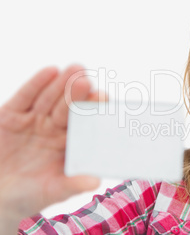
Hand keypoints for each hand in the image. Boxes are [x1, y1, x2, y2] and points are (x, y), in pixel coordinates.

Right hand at [0, 65, 103, 221]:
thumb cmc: (27, 195)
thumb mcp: (50, 192)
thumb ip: (71, 185)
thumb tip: (95, 181)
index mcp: (69, 143)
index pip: (84, 123)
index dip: (92, 109)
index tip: (102, 97)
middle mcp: (54, 129)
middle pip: (68, 106)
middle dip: (78, 92)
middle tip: (88, 78)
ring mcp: (33, 120)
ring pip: (49, 98)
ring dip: (62, 84)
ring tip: (75, 69)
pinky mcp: (11, 116)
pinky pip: (25, 98)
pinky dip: (35, 85)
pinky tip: (50, 72)